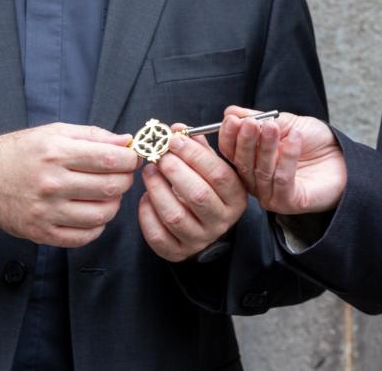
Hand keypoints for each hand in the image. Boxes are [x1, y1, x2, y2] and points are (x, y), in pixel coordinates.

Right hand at [0, 123, 136, 247]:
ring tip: (107, 195)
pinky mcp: (41, 233)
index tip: (131, 158)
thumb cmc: (21, 152)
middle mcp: (52, 183)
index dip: (129, 159)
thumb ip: (92, 135)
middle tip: (121, 176)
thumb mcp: (54, 132)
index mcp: (56, 153)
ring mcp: (46, 212)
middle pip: (110, 187)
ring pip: (102, 215)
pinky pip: (84, 237)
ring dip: (114, 204)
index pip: (110, 159)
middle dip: (125, 180)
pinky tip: (92, 213)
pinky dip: (97, 227)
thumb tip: (127, 141)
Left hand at [137, 129, 247, 260]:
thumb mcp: (212, 168)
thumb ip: (198, 148)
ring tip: (149, 171)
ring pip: (175, 216)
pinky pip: (157, 235)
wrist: (203, 228)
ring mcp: (199, 239)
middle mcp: (221, 221)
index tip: (174, 140)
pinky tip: (146, 197)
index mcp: (236, 198)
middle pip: (198, 195)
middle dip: (174, 171)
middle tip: (159, 155)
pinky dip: (147, 213)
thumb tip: (178, 129)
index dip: (194, 155)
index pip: (219, 175)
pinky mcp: (177, 252)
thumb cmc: (207, 190)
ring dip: (157, 189)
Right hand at [217, 106, 345, 214]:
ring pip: (261, 172)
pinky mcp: (289, 202)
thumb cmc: (313, 141)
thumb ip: (258, 118)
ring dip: (266, 147)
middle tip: (250, 123)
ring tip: (273, 127)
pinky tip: (295, 139)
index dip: (229, 136)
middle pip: (242, 164)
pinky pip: (282, 180)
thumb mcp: (285, 122)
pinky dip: (287, 158)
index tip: (231, 120)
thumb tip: (230, 112)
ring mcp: (271, 195)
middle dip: (245, 142)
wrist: (342, 155)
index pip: (231, 153)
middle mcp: (257, 181)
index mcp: (251, 162)